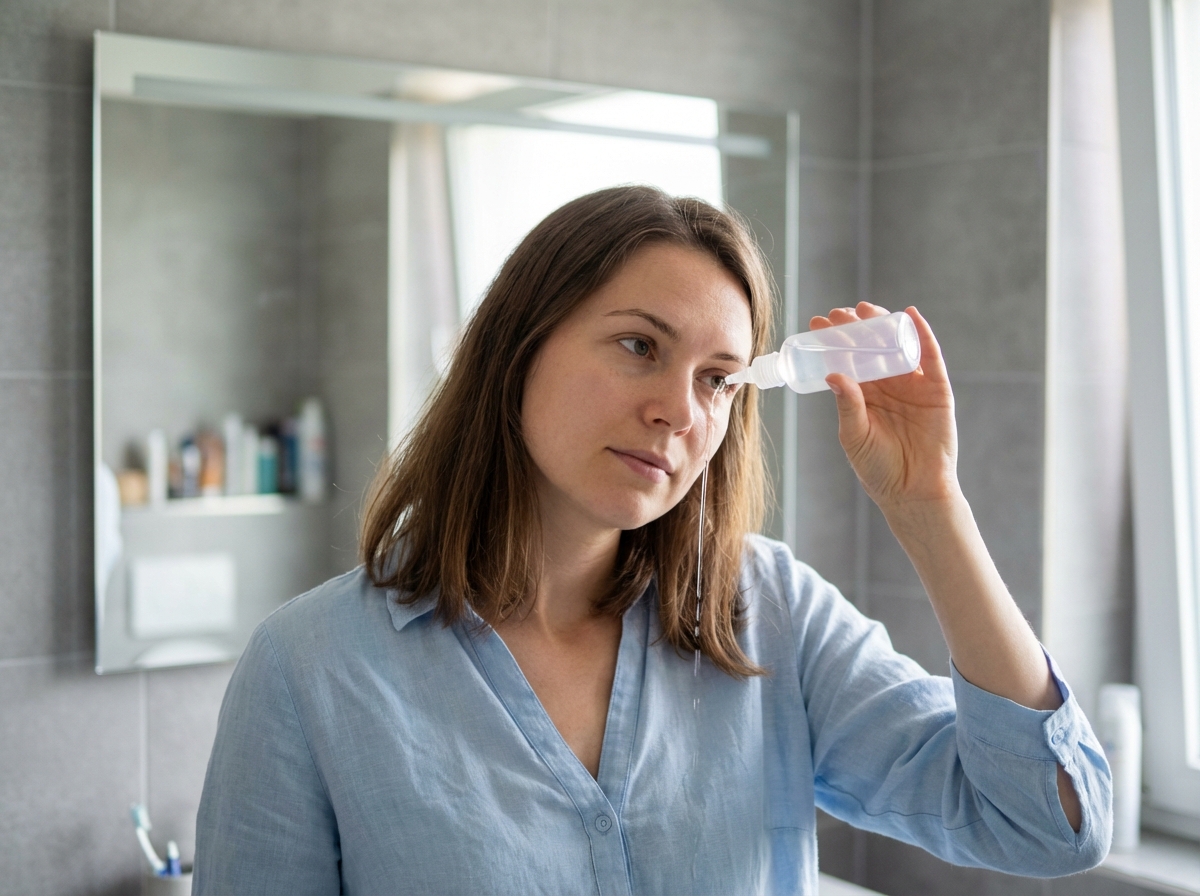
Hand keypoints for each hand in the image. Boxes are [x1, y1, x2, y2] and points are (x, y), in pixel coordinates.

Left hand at [811, 303, 958, 511]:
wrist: (914, 490)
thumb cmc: (878, 468)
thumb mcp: (855, 436)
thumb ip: (847, 405)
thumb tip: (833, 374)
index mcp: (865, 396)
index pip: (848, 360)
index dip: (834, 341)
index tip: (818, 323)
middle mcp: (888, 386)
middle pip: (871, 348)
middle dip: (856, 328)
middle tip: (839, 313)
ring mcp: (913, 386)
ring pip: (897, 346)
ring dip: (884, 324)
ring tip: (866, 309)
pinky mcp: (937, 390)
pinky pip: (931, 357)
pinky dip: (922, 334)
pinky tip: (910, 316)